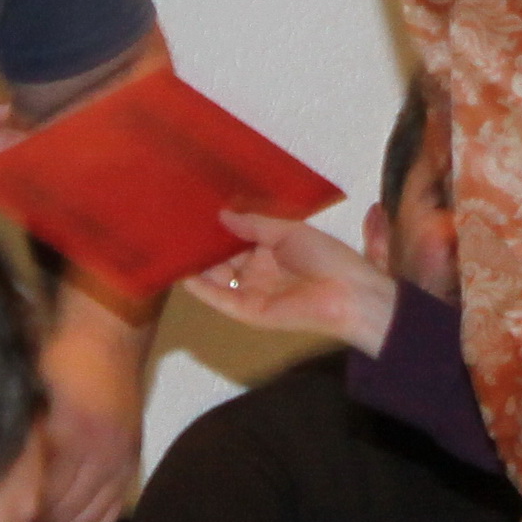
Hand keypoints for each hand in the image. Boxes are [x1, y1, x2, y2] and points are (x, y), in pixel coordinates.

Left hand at [32, 289, 149, 521]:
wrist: (107, 336)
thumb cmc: (57, 358)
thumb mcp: (23, 391)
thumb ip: (7, 435)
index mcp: (67, 431)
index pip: (37, 495)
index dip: (11, 512)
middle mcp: (98, 451)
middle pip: (60, 513)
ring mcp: (117, 461)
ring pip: (84, 520)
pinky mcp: (130, 465)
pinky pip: (107, 515)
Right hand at [191, 210, 400, 351]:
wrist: (348, 294)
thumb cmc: (327, 257)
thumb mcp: (289, 231)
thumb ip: (255, 223)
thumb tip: (223, 214)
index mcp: (272, 250)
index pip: (237, 237)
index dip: (219, 226)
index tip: (197, 210)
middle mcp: (259, 271)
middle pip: (223, 257)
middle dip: (204, 244)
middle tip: (177, 225)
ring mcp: (252, 292)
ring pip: (217, 276)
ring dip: (197, 263)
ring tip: (172, 244)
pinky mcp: (248, 311)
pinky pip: (220, 298)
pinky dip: (201, 287)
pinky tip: (182, 272)